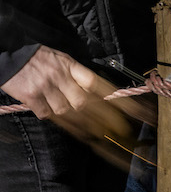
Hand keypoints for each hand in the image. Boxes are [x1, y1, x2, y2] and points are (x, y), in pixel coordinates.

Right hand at [1, 46, 140, 163]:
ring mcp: (45, 87)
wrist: (7, 55)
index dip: (118, 99)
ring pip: (69, 112)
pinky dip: (60, 122)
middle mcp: (59, 76)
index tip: (136, 111)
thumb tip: (103, 94)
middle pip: (86, 102)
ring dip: (84, 125)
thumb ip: (79, 75)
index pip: (98, 84)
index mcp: (70, 66)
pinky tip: (70, 127)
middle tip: (121, 131)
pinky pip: (49, 114)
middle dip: (106, 118)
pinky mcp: (31, 96)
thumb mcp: (61, 59)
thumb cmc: (37, 59)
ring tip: (99, 136)